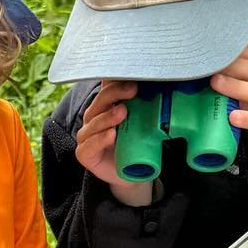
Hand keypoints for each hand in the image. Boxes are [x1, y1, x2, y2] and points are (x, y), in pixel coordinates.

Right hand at [75, 80, 149, 203]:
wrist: (132, 173)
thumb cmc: (136, 144)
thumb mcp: (142, 121)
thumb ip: (145, 103)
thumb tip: (163, 81)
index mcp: (105, 105)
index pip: (107, 87)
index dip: (116, 79)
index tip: (132, 73)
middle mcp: (92, 117)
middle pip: (100, 101)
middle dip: (116, 93)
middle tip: (133, 90)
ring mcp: (86, 135)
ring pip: (94, 122)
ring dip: (108, 116)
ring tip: (123, 112)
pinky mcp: (84, 153)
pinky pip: (90, 144)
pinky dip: (101, 139)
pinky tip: (112, 135)